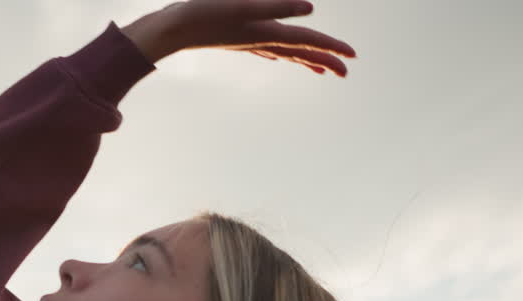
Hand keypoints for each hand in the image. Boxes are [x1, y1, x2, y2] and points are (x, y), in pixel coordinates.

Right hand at [121, 0, 354, 76]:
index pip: (307, 39)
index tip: (353, 58)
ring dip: (304, 59)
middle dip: (324, 60)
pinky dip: (279, 53)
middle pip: (300, 52)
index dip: (331, 46)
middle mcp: (261, 40)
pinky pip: (266, 49)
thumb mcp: (243, 5)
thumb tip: (310, 8)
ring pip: (285, 53)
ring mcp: (248, 42)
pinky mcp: (236, 38)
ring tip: (321, 70)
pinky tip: (278, 57)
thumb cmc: (203, 14)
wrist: (169, 30)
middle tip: (346, 72)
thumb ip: (277, 5)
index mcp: (266, 32)